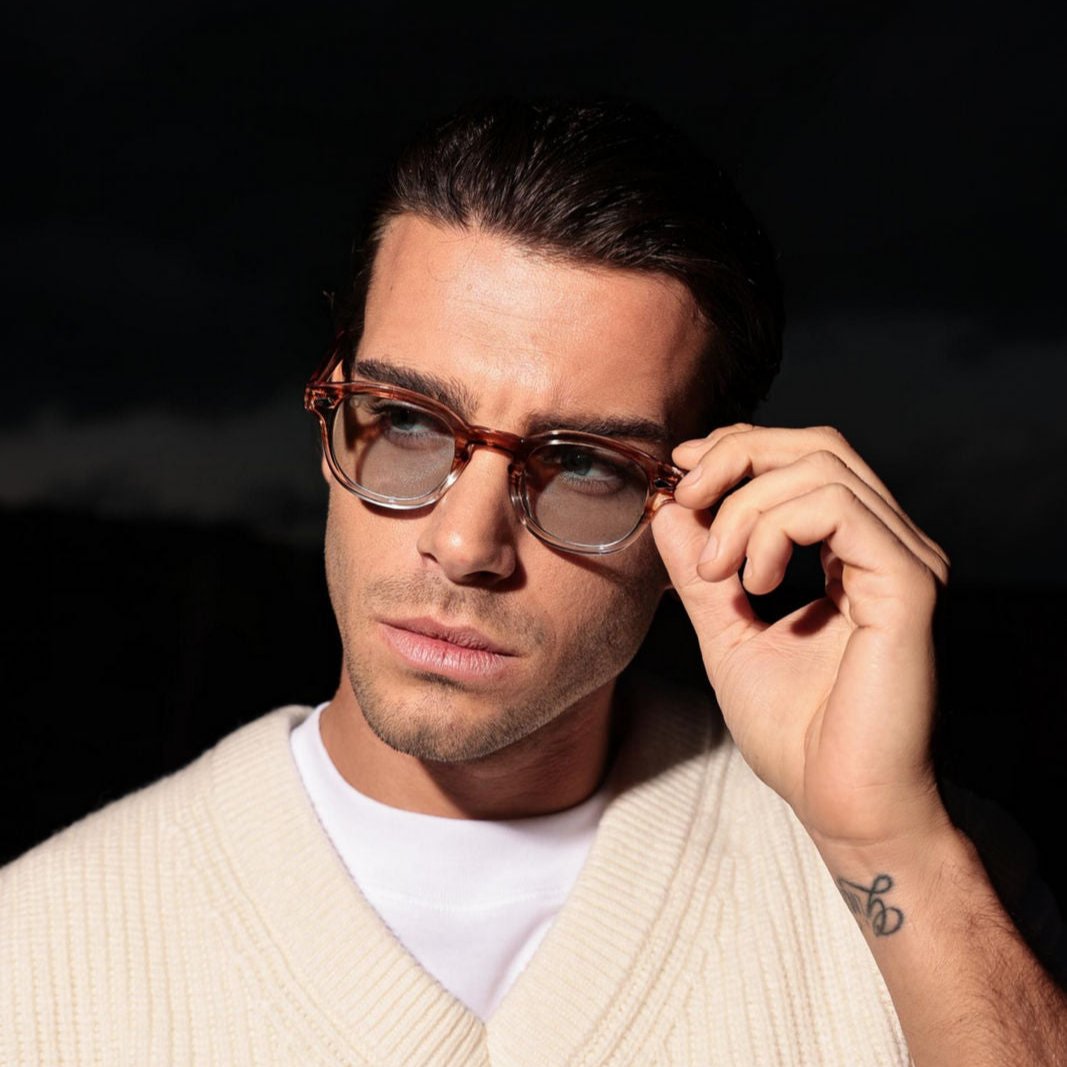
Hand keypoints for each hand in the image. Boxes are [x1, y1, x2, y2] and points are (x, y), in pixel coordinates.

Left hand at [651, 424, 951, 847]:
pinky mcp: (908, 584)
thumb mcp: (727, 634)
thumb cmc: (796, 734)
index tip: (681, 473)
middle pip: (817, 444)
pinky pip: (836, 509)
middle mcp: (888, 546)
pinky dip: (774, 529)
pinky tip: (754, 580)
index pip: (804, 459)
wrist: (840, 805)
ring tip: (719, 570)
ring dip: (744, 506)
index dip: (738, 449)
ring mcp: (904, 561)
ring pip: (820, 468)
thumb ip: (701, 572)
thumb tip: (670, 509)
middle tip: (686, 496)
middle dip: (735, 456)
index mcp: (853, 553)